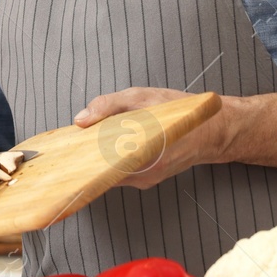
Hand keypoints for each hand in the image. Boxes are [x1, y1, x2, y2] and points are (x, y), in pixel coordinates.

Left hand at [73, 87, 232, 190]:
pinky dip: (110, 159)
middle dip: (83, 157)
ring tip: (85, 140)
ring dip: (97, 158)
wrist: (216, 130)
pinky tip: (105, 145)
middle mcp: (142, 174)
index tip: (61, 153)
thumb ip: (110, 105)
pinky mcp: (147, 178)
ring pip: (109, 172)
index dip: (77, 161)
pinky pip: (120, 172)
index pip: (98, 167)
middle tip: (69, 143)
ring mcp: (145, 179)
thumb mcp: (143, 97)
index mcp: (141, 154)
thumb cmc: (183, 112)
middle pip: (100, 171)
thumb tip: (81, 120)